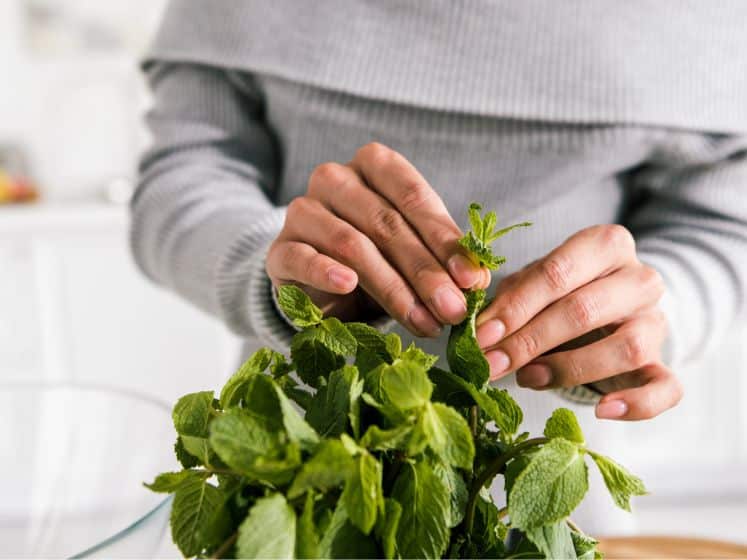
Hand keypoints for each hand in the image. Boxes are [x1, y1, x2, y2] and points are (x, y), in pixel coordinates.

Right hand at [266, 142, 488, 335]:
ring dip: (393, 288)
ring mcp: (303, 210)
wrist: (319, 276)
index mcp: (374, 164)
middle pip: (387, 224)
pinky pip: (303, 258)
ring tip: (423, 322)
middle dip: (426, 272)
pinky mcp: (281, 248)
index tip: (472, 280)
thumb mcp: (412, 247)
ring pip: (352, 244)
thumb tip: (474, 280)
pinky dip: (326, 271)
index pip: (414, 197)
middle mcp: (335, 178)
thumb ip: (440, 254)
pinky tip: (348, 285)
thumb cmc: (377, 254)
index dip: (445, 240)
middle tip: (453, 310)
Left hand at [475, 224, 682, 420]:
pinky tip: (602, 411)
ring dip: (568, 369)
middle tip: (493, 363)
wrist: (611, 308)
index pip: (557, 272)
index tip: (483, 335)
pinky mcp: (663, 362)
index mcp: (605, 245)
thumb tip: (481, 330)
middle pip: (584, 309)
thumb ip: (510, 299)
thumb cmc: (562, 291)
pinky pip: (666, 388)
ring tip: (528, 378)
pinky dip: (638, 404)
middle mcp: (639, 278)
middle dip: (530, 340)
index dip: (516, 307)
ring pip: (624, 348)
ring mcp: (656, 321)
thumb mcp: (533, 283)